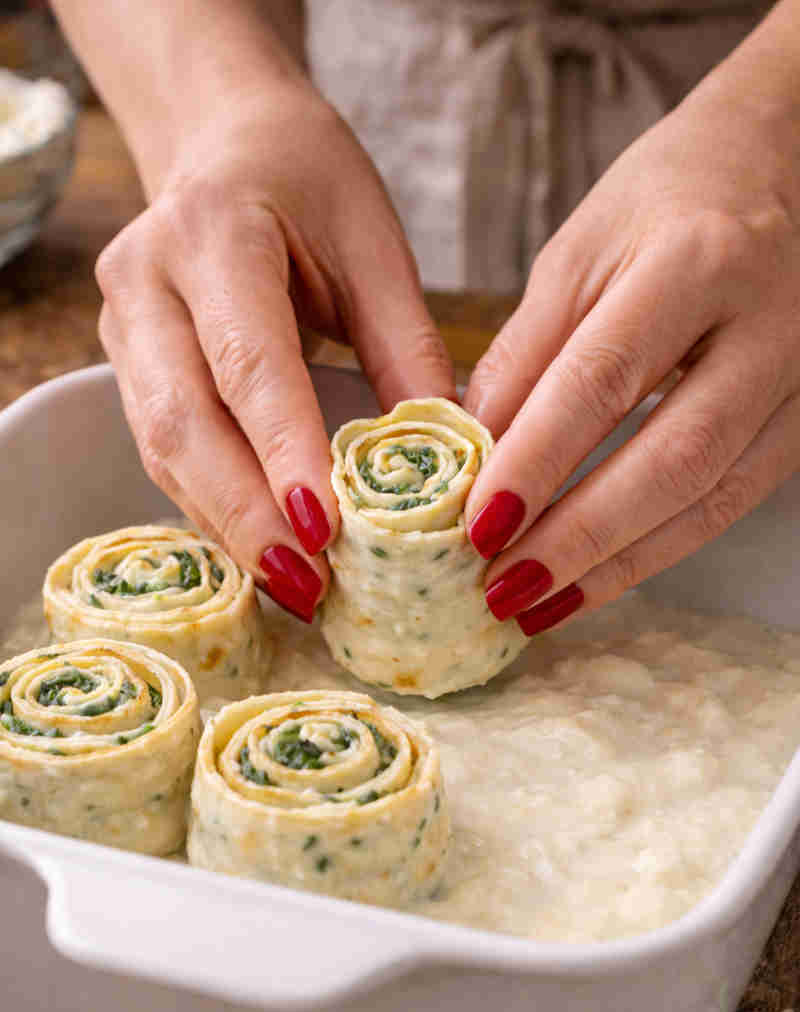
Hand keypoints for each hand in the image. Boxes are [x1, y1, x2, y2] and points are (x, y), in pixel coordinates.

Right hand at [97, 85, 453, 621]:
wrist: (226, 144)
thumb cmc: (309, 183)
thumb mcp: (375, 245)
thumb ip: (407, 347)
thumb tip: (450, 459)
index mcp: (213, 232)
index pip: (248, 361)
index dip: (283, 452)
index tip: (325, 531)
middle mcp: (146, 282)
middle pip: (183, 422)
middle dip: (247, 515)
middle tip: (311, 586)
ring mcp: (124, 329)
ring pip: (164, 450)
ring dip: (228, 527)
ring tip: (296, 589)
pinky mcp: (128, 368)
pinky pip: (165, 453)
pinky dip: (215, 509)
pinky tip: (263, 552)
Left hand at [463, 17, 799, 635]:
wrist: (783, 161)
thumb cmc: (668, 198)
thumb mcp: (579, 252)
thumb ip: (526, 354)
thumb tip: (469, 457)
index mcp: (696, 260)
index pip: (605, 377)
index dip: (536, 461)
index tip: (475, 526)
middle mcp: (767, 323)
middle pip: (674, 457)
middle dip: (581, 536)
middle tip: (500, 588)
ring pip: (713, 497)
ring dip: (619, 566)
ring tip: (537, 606)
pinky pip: (732, 502)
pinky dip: (658, 551)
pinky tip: (595, 581)